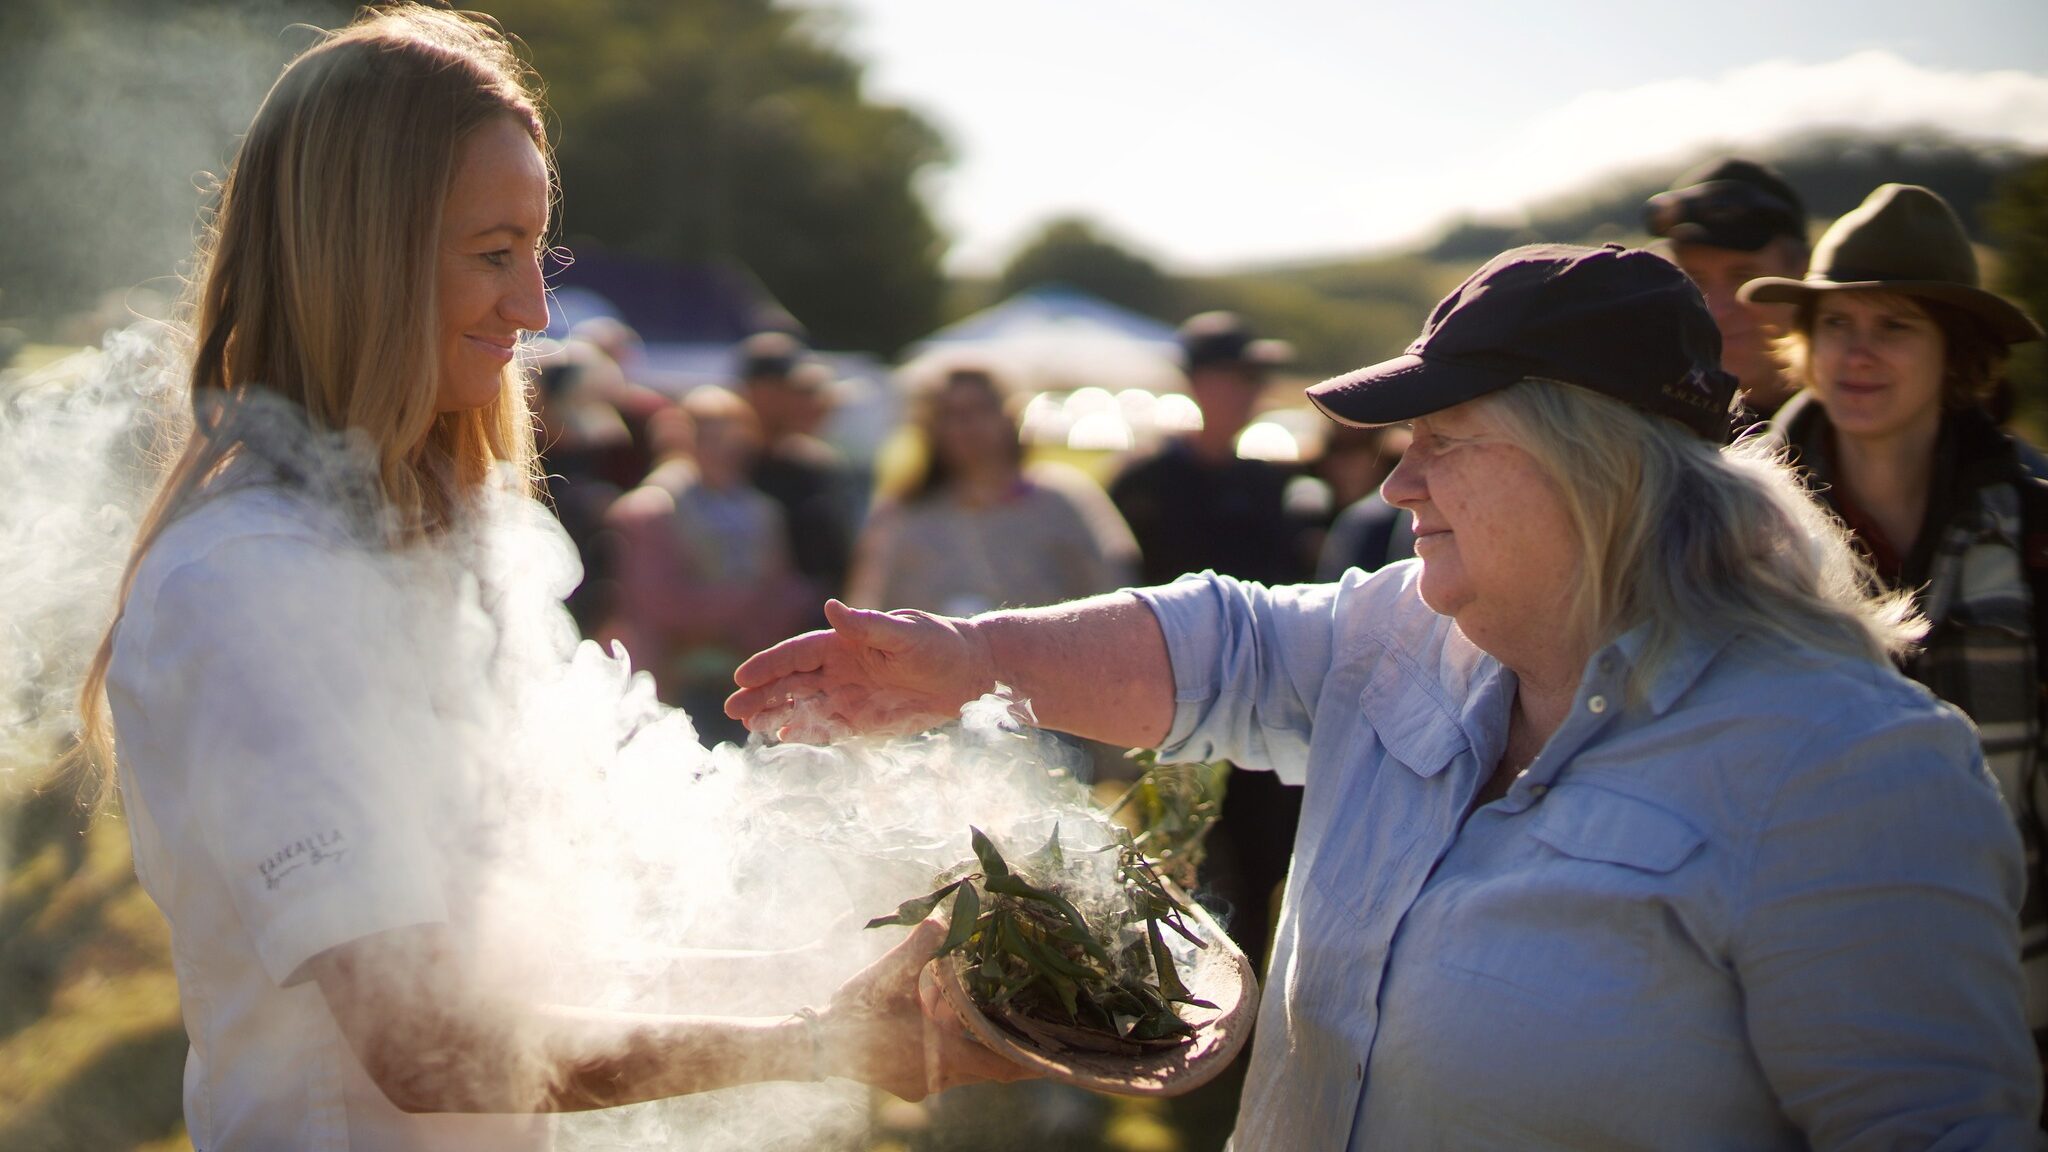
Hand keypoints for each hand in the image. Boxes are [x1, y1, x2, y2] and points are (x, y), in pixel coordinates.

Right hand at [726, 599, 992, 742]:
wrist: (974, 674)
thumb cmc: (942, 644)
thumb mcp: (906, 632)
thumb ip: (868, 626)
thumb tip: (830, 607)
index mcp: (846, 643)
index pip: (798, 654)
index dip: (769, 666)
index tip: (741, 678)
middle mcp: (844, 669)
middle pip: (794, 683)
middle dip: (763, 696)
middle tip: (734, 711)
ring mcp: (853, 695)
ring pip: (806, 706)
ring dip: (778, 715)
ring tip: (750, 727)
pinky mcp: (868, 720)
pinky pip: (830, 727)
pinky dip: (807, 733)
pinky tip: (785, 739)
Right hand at [818, 918, 1036, 1100]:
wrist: (815, 1044)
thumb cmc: (855, 1012)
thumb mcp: (890, 974)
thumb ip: (922, 946)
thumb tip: (944, 917)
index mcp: (942, 1057)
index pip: (1001, 1066)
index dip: (1031, 1060)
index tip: (1060, 1057)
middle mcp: (938, 1077)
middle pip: (988, 1066)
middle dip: (1008, 1044)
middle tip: (1037, 1026)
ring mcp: (921, 1082)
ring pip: (965, 1062)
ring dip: (974, 1036)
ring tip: (994, 1008)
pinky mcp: (907, 1078)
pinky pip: (943, 1062)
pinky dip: (951, 1039)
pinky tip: (942, 1007)